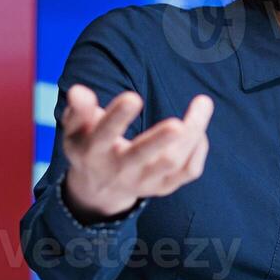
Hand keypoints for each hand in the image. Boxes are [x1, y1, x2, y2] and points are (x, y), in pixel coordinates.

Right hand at [60, 84, 213, 220]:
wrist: (99, 188)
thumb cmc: (89, 144)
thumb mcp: (77, 129)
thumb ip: (78, 110)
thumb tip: (79, 91)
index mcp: (94, 153)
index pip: (103, 136)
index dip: (116, 118)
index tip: (132, 97)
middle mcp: (119, 171)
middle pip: (141, 157)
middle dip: (159, 140)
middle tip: (177, 124)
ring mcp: (144, 182)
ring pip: (172, 162)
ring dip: (192, 133)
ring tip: (203, 103)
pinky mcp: (163, 187)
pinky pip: (189, 171)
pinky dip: (199, 149)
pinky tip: (199, 127)